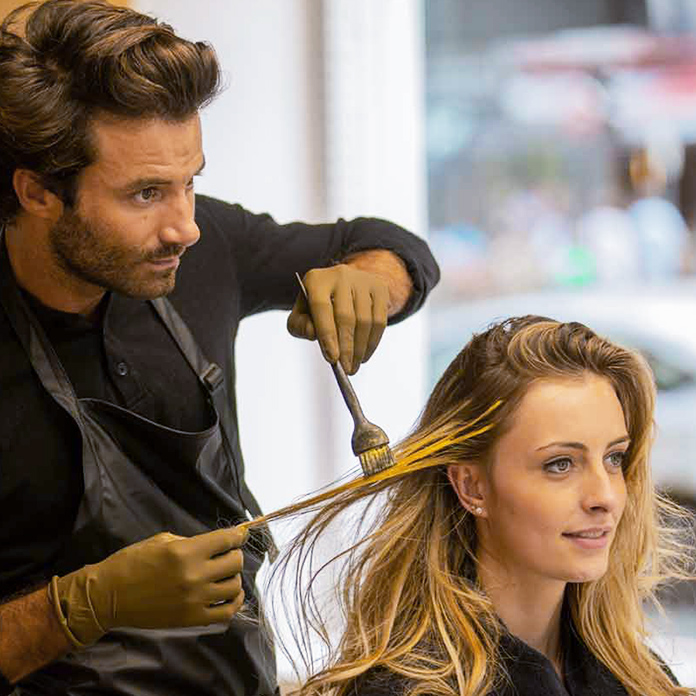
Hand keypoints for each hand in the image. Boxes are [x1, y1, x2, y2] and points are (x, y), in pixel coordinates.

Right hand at [50, 526, 246, 647]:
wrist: (110, 596)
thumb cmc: (133, 562)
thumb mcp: (162, 540)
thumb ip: (191, 541)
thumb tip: (215, 543)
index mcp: (187, 551)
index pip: (226, 540)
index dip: (237, 536)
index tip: (239, 535)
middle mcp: (195, 575)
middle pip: (235, 562)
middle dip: (234, 555)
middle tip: (226, 555)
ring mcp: (195, 599)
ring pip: (234, 586)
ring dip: (233, 578)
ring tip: (224, 575)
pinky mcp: (192, 619)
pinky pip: (227, 613)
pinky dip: (234, 603)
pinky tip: (230, 596)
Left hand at [287, 265, 389, 373]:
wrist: (343, 284)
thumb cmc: (317, 306)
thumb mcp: (301, 314)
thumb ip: (299, 326)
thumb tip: (314, 334)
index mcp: (316, 279)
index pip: (322, 307)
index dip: (327, 334)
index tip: (332, 359)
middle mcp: (340, 275)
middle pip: (346, 316)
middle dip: (346, 347)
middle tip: (346, 369)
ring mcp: (362, 280)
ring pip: (365, 320)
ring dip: (360, 348)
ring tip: (353, 366)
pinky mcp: (379, 288)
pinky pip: (380, 320)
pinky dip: (373, 342)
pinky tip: (364, 355)